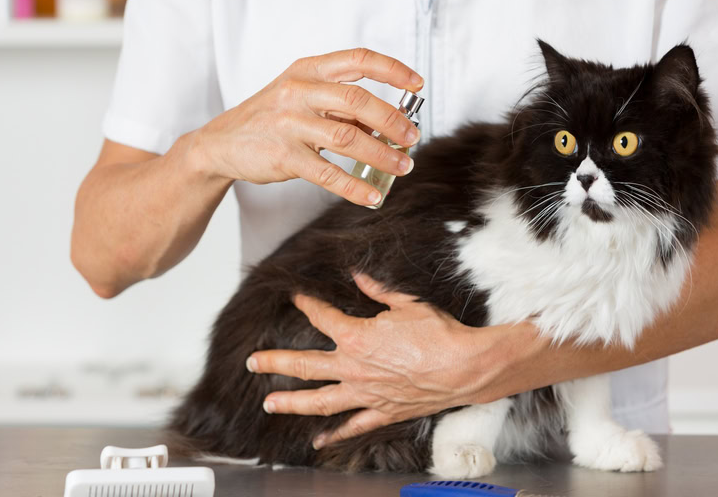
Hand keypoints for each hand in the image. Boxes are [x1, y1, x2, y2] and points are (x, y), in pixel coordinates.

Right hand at [192, 48, 422, 205]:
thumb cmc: (270, 118)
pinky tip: (372, 196)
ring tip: (403, 167)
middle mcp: (298, 91)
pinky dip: (355, 186)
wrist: (220, 144)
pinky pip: (328, 173)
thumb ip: (339, 104)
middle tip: (413, 138)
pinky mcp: (283, 156)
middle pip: (358, 100)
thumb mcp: (301, 97)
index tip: (418, 85)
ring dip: (382, 155)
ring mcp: (289, 123)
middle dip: (393, 121)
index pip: (358, 60)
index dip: (392, 70)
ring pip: (348, 137)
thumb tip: (390, 119)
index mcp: (308, 70)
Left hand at [246, 274, 501, 448]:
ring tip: (269, 404)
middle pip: (305, 365)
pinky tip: (318, 441)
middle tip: (253, 362)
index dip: (307, 304)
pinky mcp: (382, 411)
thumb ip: (377, 290)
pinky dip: (335, 435)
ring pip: (320, 401)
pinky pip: (353, 426)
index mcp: (356, 336)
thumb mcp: (406, 303)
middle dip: (275, 362)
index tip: (295, 296)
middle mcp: (353, 368)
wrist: (463, 367)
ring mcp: (366, 393)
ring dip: (292, 403)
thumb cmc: (437, 333)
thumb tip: (359, 275)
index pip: (322, 317)